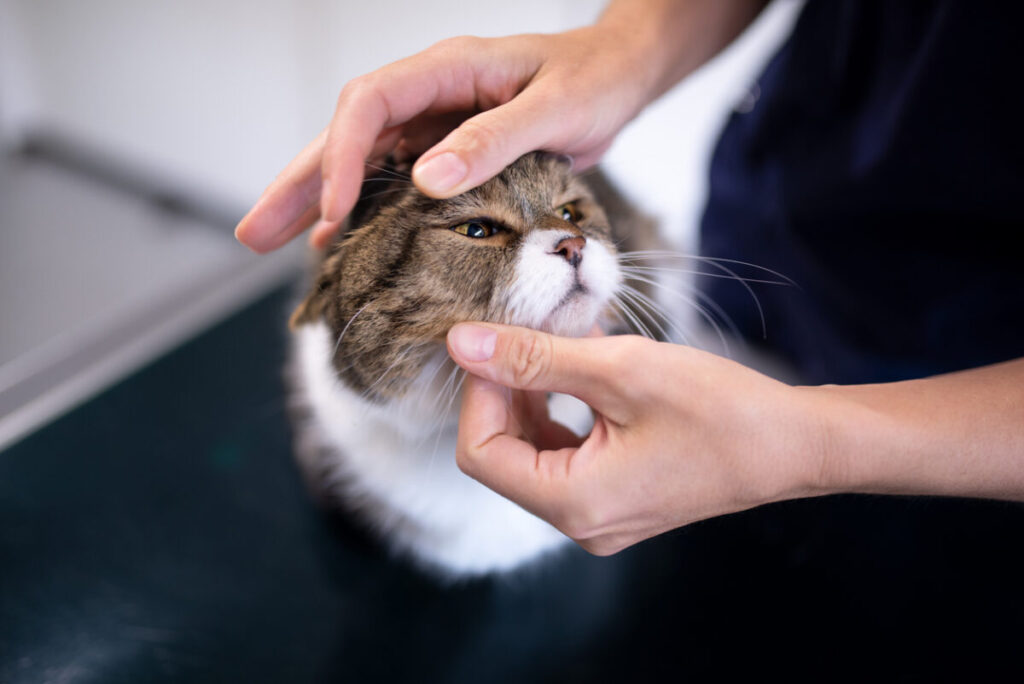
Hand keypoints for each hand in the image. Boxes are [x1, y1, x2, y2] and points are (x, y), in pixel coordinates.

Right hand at [234, 26, 658, 252]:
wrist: (618, 74)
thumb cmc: (594, 80)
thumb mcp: (553, 107)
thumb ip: (493, 140)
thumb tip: (425, 179)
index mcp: (447, 69)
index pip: (368, 105)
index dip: (343, 158)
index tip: (335, 215)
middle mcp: (430, 93)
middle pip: (345, 135)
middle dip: (297, 184)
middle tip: (252, 234)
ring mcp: (434, 121)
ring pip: (359, 159)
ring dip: (315, 200)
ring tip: (273, 243)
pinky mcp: (448, 147)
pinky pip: (390, 178)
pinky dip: (361, 208)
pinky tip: (338, 238)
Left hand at [445, 323, 825, 554]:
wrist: (794, 444)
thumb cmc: (720, 409)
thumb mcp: (619, 371)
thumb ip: (534, 357)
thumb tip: (462, 343)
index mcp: (574, 504)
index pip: (480, 450)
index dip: (478, 391)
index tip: (498, 341)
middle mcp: (580, 522)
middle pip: (503, 452)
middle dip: (506, 389)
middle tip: (528, 333)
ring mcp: (598, 514)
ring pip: (532, 450)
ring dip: (534, 394)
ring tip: (559, 342)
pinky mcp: (616, 497)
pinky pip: (565, 453)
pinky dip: (562, 408)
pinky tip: (582, 364)